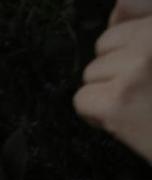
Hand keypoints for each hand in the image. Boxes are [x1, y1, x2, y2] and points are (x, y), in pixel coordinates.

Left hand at [77, 5, 151, 163]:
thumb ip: (146, 19)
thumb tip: (119, 5)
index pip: (121, 25)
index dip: (125, 50)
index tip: (145, 72)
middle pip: (104, 46)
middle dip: (116, 69)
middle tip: (145, 90)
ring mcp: (137, 67)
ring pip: (92, 73)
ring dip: (108, 92)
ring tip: (140, 105)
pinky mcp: (119, 101)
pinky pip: (83, 99)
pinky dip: (95, 115)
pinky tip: (123, 119)